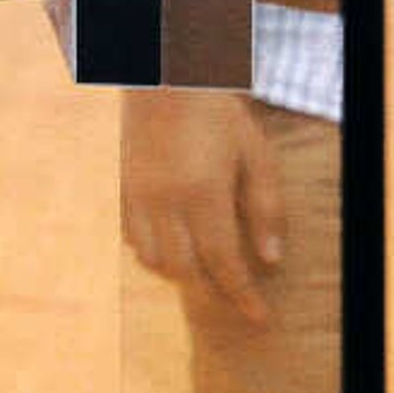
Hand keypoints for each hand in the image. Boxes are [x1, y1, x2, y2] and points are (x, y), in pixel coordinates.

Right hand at [120, 87, 279, 325]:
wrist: (163, 74)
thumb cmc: (217, 112)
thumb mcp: (254, 153)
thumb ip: (265, 207)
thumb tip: (271, 260)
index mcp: (203, 192)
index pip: (224, 262)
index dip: (243, 296)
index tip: (261, 318)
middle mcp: (165, 200)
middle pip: (185, 270)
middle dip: (213, 293)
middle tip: (235, 301)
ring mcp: (138, 195)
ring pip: (153, 260)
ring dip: (181, 275)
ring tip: (205, 274)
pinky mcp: (122, 188)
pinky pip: (133, 238)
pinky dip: (153, 253)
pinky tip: (173, 247)